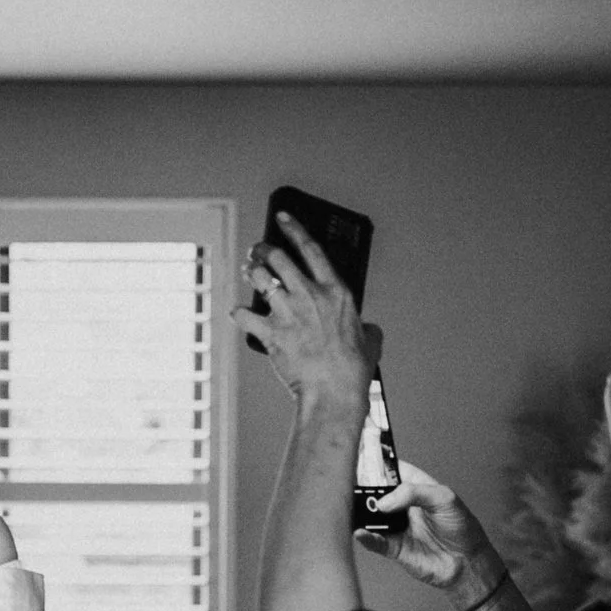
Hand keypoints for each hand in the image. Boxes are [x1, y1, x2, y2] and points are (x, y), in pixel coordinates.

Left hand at [229, 213, 371, 407]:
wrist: (333, 391)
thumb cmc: (352, 369)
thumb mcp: (371, 340)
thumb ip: (367, 326)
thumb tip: (368, 327)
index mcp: (336, 292)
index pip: (311, 249)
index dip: (294, 229)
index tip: (282, 218)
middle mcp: (309, 295)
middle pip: (278, 258)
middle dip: (263, 249)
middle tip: (257, 250)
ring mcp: (287, 312)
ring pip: (258, 278)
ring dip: (250, 273)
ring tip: (248, 272)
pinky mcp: (270, 333)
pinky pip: (244, 315)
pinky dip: (239, 314)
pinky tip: (240, 314)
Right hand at [352, 459, 498, 593]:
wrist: (468, 562)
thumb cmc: (462, 527)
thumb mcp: (444, 498)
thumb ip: (413, 493)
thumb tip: (384, 501)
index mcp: (416, 487)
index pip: (392, 470)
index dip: (378, 465)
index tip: (362, 461)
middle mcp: (403, 506)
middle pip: (376, 493)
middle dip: (364, 490)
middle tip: (353, 487)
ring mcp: (397, 526)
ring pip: (372, 517)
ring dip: (362, 513)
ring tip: (356, 508)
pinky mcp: (394, 547)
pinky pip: (375, 542)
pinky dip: (366, 537)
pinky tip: (361, 532)